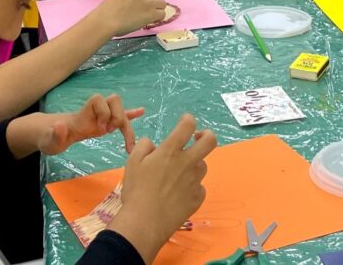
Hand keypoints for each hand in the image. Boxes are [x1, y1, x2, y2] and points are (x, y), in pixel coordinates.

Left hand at [37, 94, 143, 154]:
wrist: (49, 136)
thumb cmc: (48, 138)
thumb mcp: (49, 140)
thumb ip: (55, 134)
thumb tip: (60, 125)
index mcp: (83, 114)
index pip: (98, 99)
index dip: (104, 111)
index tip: (100, 129)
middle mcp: (94, 113)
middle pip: (114, 100)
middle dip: (118, 115)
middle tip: (110, 132)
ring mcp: (99, 118)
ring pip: (120, 109)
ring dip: (126, 122)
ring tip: (127, 142)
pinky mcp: (102, 125)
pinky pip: (119, 117)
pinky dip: (130, 115)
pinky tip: (141, 112)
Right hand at [93, 0, 168, 36]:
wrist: (107, 20)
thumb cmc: (108, 9)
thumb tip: (139, 2)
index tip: (136, 3)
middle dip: (148, 3)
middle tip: (138, 12)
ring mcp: (150, 0)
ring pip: (162, 4)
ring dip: (155, 9)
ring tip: (146, 16)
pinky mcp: (153, 13)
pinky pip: (162, 14)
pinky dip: (157, 18)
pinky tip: (149, 21)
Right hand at [110, 114, 216, 262]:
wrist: (145, 222)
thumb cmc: (136, 190)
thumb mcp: (132, 162)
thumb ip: (144, 146)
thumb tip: (153, 143)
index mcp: (170, 151)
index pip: (187, 126)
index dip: (188, 119)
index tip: (185, 122)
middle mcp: (187, 163)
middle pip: (210, 142)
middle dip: (206, 135)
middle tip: (197, 138)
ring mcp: (195, 181)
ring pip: (202, 166)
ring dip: (194, 164)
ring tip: (178, 174)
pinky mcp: (197, 198)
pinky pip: (199, 187)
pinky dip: (192, 186)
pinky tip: (179, 193)